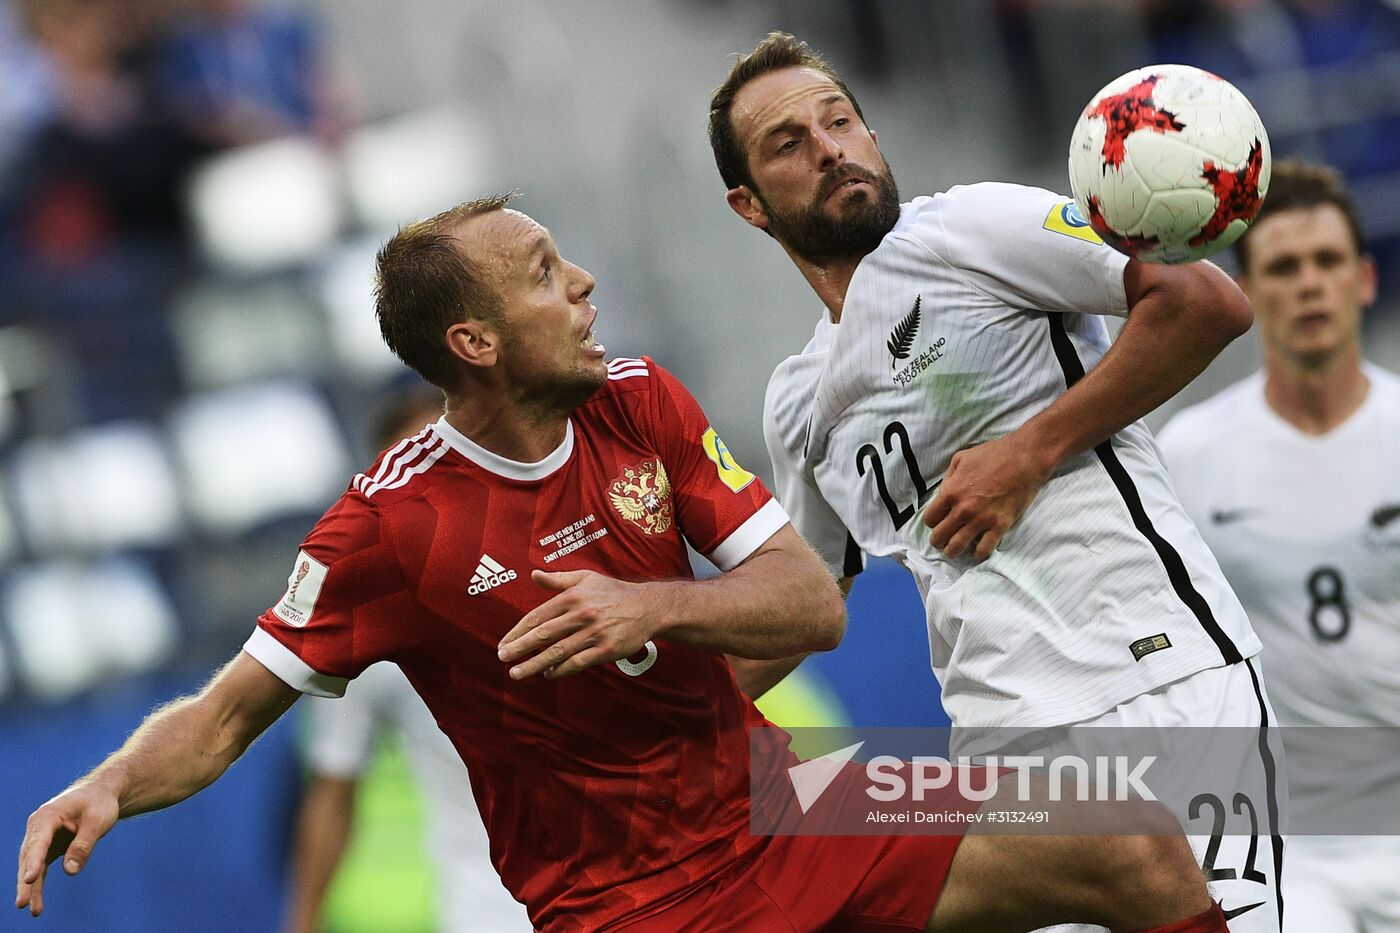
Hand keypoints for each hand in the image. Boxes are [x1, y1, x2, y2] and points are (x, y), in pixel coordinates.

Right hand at [16, 782, 119, 916]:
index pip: (38, 842)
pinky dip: (39, 884)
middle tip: (22, 903)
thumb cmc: (99, 802)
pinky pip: (41, 868)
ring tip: (34, 910)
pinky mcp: (48, 848)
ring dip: (31, 888)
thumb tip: (70, 871)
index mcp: (47, 816)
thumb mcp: (98, 819)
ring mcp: (41, 838)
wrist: (102, 794)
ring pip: (32, 866)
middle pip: (30, 857)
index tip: (30, 879)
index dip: (33, 861)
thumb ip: (84, 844)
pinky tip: (37, 903)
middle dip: (26, 882)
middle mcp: (38, 828)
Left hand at [497, 571, 656, 680]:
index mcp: (572, 597)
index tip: (504, 643)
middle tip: (502, 658)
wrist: (648, 607)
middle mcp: (581, 614)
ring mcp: (593, 633)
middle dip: (520, 648)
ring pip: (557, 652)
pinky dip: (561, 670)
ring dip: (534, 664)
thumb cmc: (613, 592)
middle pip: (543, 635)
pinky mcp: (605, 649)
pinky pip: (578, 663)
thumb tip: (534, 575)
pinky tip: (548, 674)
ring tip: (517, 673)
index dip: (518, 631)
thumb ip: (558, 579)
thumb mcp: (586, 578)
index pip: (538, 616)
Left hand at [922, 433, 1052, 560]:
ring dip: (953, 551)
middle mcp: (963, 509)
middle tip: (943, 539)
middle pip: (940, 536)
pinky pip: (984, 550)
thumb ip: (948, 479)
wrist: (1025, 458)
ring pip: (957, 547)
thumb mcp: (961, 458)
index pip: (930, 519)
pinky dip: (978, 554)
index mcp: (951, 492)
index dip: (932, 522)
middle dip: (938, 540)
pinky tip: (977, 551)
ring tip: (954, 550)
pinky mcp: (1000, 526)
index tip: (938, 522)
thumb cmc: (993, 454)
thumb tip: (942, 495)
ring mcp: (982, 519)